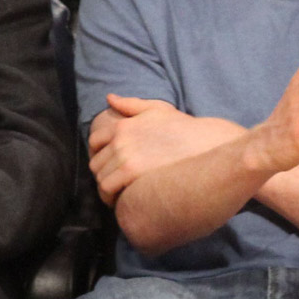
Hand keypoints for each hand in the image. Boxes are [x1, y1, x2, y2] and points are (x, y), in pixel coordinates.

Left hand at [89, 98, 241, 205]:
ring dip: (108, 189)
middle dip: (104, 174)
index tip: (111, 166)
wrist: (204, 145)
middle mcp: (120, 140)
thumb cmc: (184, 129)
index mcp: (122, 125)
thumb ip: (132, 104)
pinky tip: (125, 201)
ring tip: (122, 195)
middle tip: (118, 184)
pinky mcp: (132, 173)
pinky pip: (108, 189)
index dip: (100, 155)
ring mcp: (124, 156)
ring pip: (101, 179)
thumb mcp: (158, 109)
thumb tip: (110, 98)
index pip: (94, 142)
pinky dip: (112, 197)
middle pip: (96, 164)